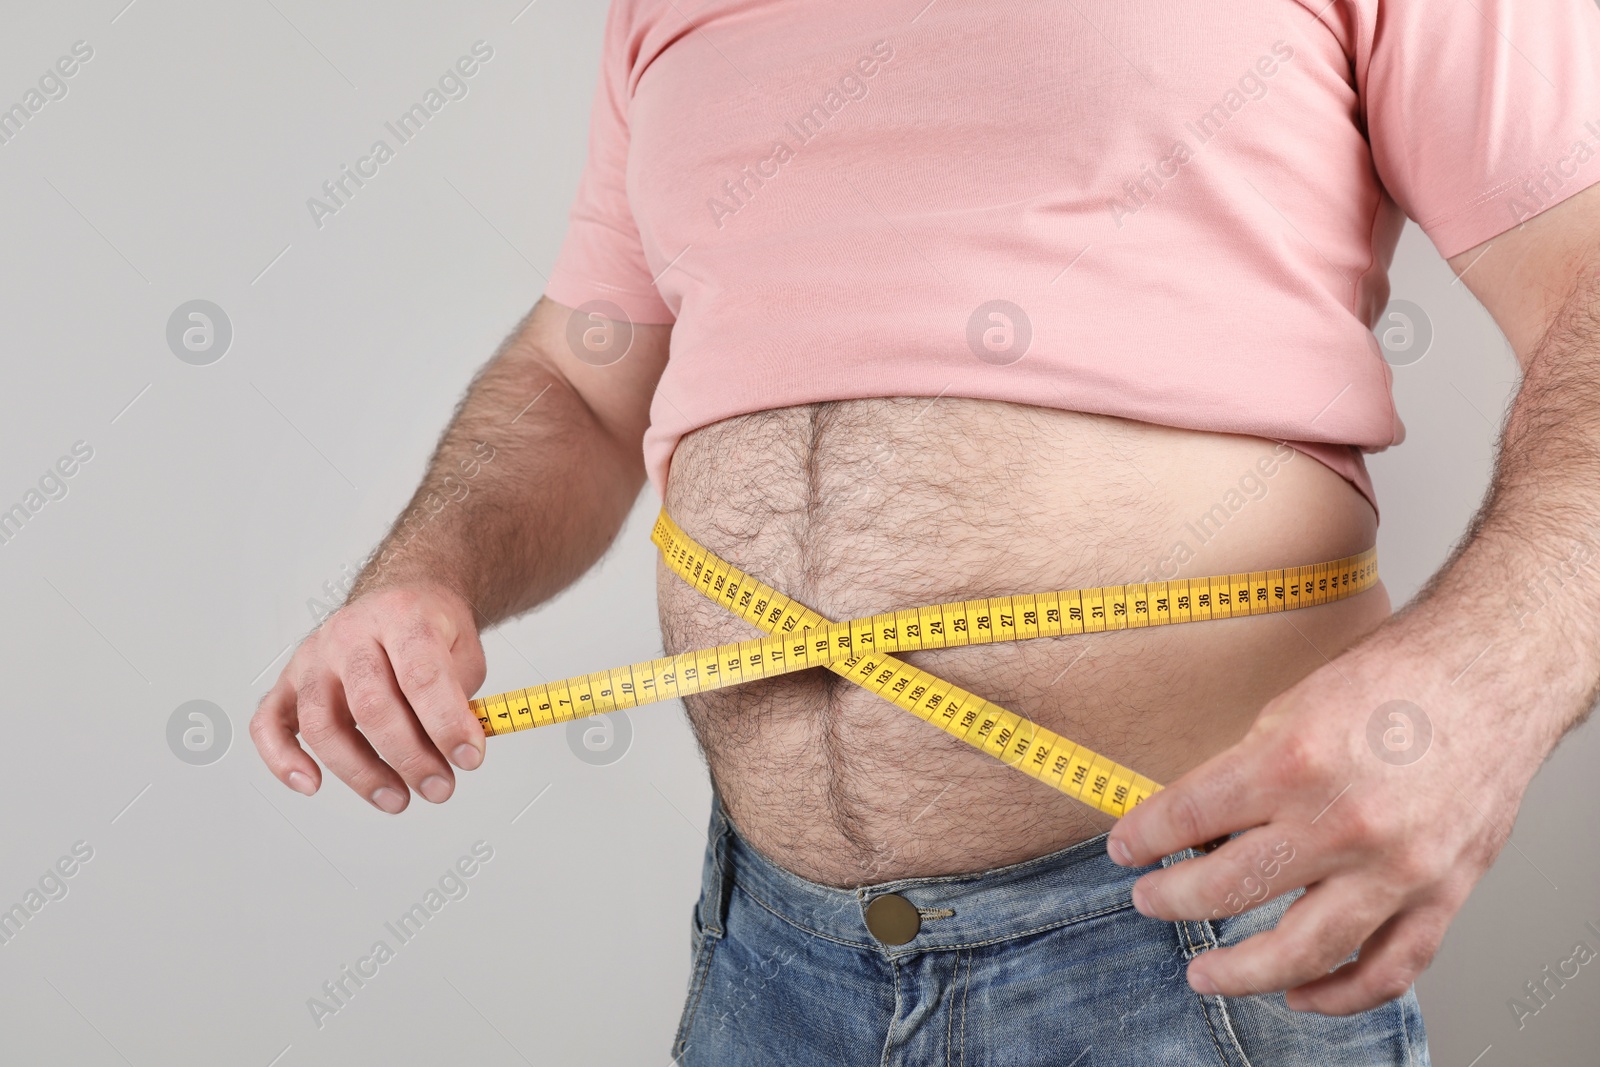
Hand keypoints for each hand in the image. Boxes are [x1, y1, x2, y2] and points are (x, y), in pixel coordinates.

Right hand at [251, 584, 488, 812]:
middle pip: (370, 704)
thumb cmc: (430, 630)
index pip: (421, 674)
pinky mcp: (288, 681)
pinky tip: (310, 784)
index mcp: (400, 616)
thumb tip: (456, 753)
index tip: (469, 757)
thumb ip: (460, 699)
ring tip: (396, 799)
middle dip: (410, 757)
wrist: (400, 599)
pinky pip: (268, 723)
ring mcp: (314, 657)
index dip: (447, 723)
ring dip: (360, 772)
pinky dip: (282, 759)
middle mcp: (350, 633)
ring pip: (321, 723)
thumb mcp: (464, 652)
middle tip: (440, 787)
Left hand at [1104, 615, 1543, 1014]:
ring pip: (1301, 951)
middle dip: (1171, 900)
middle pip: (1228, 889)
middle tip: (1149, 900)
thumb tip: (1194, 824)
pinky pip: (1387, 969)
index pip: (1187, 818)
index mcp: (1292, 763)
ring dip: (1240, 972)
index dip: (1143, 839)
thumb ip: (1244, 772)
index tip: (1124, 849)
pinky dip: (1340, 994)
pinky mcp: (1442, 893)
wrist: (1489, 675)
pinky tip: (1301, 994)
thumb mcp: (1291, 707)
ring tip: (1204, 972)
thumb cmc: (1393, 679)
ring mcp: (1396, 867)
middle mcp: (1342, 823)